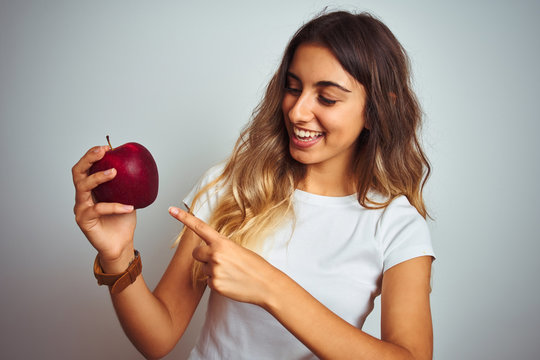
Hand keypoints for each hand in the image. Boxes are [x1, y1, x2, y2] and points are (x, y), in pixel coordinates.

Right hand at [72, 145, 136, 267]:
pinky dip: (115, 206)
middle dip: (88, 159)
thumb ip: (128, 183)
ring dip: (98, 177)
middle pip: (77, 173)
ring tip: (114, 173)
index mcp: (90, 189)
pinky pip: (98, 209)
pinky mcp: (84, 221)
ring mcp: (81, 208)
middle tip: (103, 152)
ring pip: (83, 188)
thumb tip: (140, 165)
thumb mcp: (128, 196)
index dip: (92, 155)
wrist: (120, 244)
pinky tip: (129, 207)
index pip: (85, 167)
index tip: (105, 147)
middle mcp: (82, 196)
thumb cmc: (122, 220)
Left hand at [168, 206, 278, 306]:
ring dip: (213, 270)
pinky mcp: (215, 285)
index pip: (199, 227)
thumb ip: (222, 247)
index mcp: (222, 242)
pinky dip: (218, 282)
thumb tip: (210, 251)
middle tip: (219, 260)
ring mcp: (214, 270)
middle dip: (203, 256)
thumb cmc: (256, 266)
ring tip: (231, 273)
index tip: (171, 210)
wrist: (266, 284)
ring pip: (204, 268)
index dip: (184, 218)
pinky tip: (231, 282)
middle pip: (196, 253)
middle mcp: (215, 255)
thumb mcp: (239, 249)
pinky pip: (209, 281)